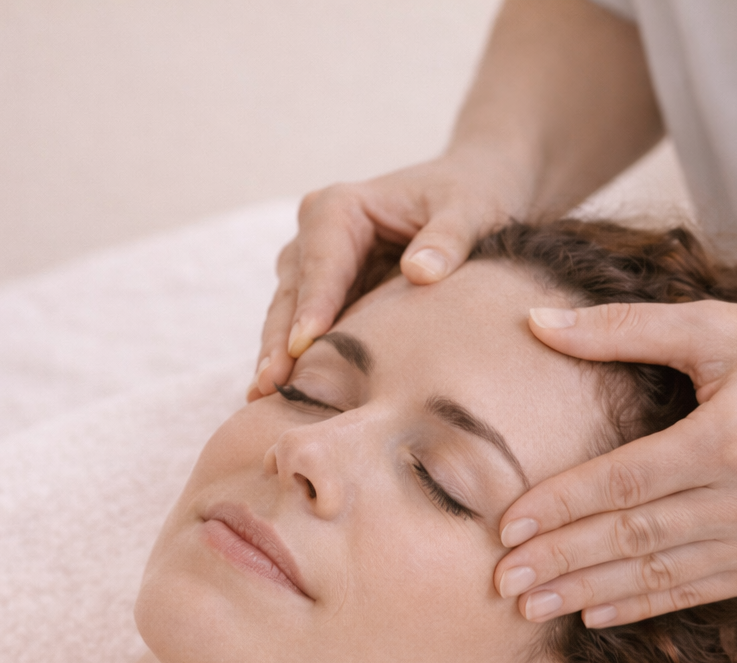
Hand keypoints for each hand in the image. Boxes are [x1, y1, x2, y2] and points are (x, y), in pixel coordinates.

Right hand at [248, 150, 536, 400]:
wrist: (472, 191)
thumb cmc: (469, 196)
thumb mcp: (470, 210)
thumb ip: (448, 238)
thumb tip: (420, 273)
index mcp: (341, 207)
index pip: (321, 262)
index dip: (312, 304)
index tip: (303, 344)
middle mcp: (315, 233)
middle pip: (292, 293)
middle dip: (279, 340)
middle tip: (269, 386)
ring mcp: (314, 265)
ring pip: (286, 315)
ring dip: (276, 355)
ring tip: (265, 396)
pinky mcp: (324, 293)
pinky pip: (303, 329)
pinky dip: (294, 360)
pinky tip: (283, 395)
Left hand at [494, 301, 736, 626]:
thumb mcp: (718, 326)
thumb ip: (624, 328)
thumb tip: (534, 320)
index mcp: (728, 439)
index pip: (622, 483)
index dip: (560, 507)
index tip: (504, 526)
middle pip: (631, 538)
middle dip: (559, 562)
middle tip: (498, 581)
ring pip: (658, 576)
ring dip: (588, 594)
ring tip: (529, 606)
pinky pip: (695, 591)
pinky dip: (641, 605)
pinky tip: (593, 612)